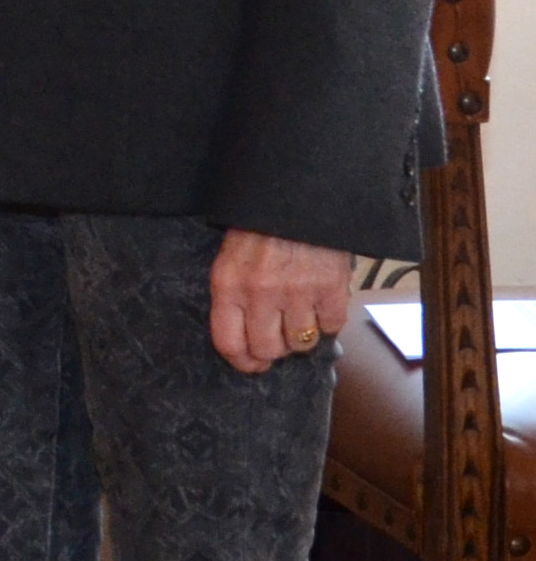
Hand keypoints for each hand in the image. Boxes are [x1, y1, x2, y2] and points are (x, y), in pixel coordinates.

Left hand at [207, 227, 358, 374]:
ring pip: (301, 343)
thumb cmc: (260, 226)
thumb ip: (234, 294)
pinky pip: (332, 326)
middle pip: (268, 350)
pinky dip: (329, 321)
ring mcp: (297, 292)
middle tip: (280, 339)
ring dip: (302, 336)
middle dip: (274, 351)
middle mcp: (260, 293)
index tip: (252, 364)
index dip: (242, 361)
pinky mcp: (331, 288)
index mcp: (228, 285)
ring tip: (300, 317)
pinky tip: (322, 304)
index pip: (229, 342)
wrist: (298, 196)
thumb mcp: (231, 257)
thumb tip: (245, 336)